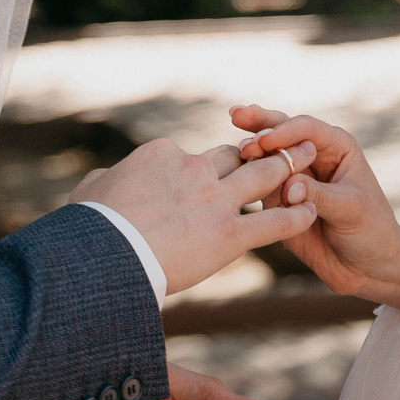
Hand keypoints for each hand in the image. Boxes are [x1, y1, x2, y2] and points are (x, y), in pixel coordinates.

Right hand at [82, 137, 319, 294]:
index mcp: (163, 155)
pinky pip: (273, 222)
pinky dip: (295, 216)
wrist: (104, 255)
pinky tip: (309, 213)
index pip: (195, 155)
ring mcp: (216, 201)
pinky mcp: (230, 234)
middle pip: (236, 155)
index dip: (208, 166)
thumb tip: (104, 179)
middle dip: (262, 149)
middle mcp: (195, 170)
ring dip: (289, 165)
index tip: (215, 174)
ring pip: (263, 175)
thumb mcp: (92, 190)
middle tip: (282, 144)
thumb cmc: (90, 227)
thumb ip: (107, 179)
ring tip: (308, 157)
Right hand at [230, 107, 399, 309]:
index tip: (266, 141)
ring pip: (265, 158)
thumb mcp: (352, 209)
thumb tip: (289, 187)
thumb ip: (320, 195)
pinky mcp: (279, 201)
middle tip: (235, 115)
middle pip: (281, 132)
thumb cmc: (371, 230)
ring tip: (238, 152)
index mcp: (336, 147)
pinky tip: (232, 175)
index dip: (286, 132)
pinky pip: (260, 187)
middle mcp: (312, 157)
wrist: (367, 267)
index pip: (307, 129)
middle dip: (258, 123)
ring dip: (250, 152)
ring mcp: (293, 178)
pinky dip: (246, 179)